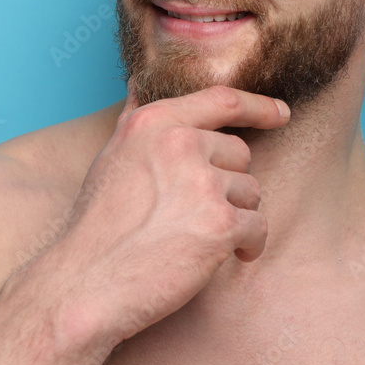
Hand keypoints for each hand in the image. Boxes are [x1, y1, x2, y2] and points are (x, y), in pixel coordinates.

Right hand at [48, 82, 289, 346]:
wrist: (85, 280)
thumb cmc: (96, 224)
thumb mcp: (111, 155)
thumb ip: (135, 119)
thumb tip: (139, 84)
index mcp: (152, 122)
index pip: (221, 100)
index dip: (257, 105)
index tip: (279, 112)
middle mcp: (179, 144)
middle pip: (238, 153)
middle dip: (226, 184)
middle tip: (193, 213)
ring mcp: (201, 182)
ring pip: (250, 191)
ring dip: (234, 216)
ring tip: (196, 237)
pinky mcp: (219, 224)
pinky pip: (257, 227)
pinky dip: (246, 246)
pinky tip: (221, 258)